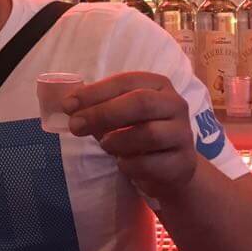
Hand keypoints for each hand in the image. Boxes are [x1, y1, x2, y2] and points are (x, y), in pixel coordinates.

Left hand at [65, 72, 196, 203]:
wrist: (170, 168)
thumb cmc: (137, 133)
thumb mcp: (118, 115)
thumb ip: (97, 106)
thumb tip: (69, 105)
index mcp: (157, 85)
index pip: (125, 81)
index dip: (95, 92)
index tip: (68, 105)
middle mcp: (175, 105)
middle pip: (140, 103)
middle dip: (103, 114)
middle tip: (75, 126)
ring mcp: (183, 134)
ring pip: (149, 134)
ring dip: (118, 141)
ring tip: (106, 146)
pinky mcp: (183, 163)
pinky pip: (151, 164)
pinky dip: (129, 165)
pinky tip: (123, 163)